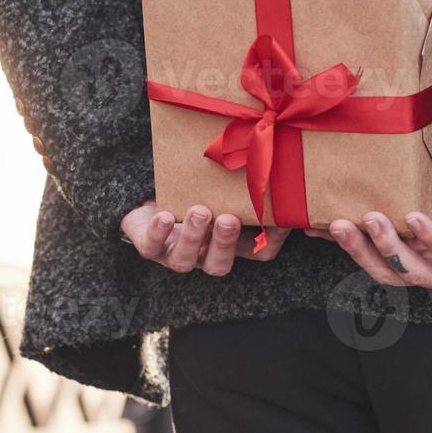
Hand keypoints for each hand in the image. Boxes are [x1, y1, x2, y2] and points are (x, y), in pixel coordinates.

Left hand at [121, 201, 292, 274]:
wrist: (155, 193)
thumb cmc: (199, 189)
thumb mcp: (225, 188)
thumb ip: (249, 185)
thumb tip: (282, 168)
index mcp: (231, 244)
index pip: (260, 252)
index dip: (271, 239)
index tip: (277, 217)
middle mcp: (205, 255)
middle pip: (219, 265)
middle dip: (224, 243)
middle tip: (228, 219)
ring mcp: (176, 254)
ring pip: (183, 260)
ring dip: (193, 236)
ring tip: (199, 210)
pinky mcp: (149, 247)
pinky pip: (151, 247)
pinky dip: (157, 232)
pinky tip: (163, 216)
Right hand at [304, 161, 431, 290]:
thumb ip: (406, 177)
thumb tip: (370, 151)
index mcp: (415, 252)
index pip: (372, 253)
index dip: (343, 243)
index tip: (312, 224)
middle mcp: (430, 269)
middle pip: (384, 270)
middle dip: (357, 249)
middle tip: (336, 223)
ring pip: (410, 271)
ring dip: (387, 246)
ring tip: (370, 217)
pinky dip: (429, 238)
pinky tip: (415, 218)